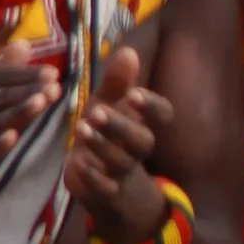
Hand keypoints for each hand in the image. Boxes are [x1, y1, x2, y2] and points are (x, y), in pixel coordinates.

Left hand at [62, 44, 174, 240]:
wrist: (103, 184)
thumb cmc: (106, 135)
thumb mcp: (107, 106)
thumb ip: (117, 83)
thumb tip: (129, 51)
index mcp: (142, 124)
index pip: (164, 115)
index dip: (152, 106)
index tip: (134, 94)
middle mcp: (137, 148)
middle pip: (143, 140)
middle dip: (121, 126)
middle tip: (96, 112)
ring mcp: (123, 172)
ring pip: (122, 162)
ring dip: (102, 146)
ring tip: (80, 128)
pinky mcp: (106, 192)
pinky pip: (106, 188)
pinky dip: (94, 177)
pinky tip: (78, 164)